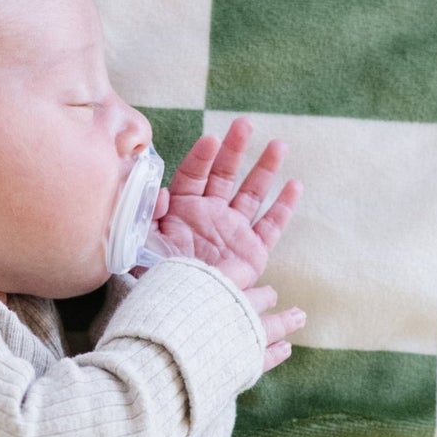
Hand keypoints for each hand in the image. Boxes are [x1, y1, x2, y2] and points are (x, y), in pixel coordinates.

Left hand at [146, 117, 304, 370]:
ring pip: (251, 192)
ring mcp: (231, 231)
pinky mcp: (251, 251)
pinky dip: (284, 206)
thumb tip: (159, 191)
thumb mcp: (142, 244)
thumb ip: (148, 215)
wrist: (178, 311)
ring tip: (277, 145)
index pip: (193, 175)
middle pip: (224, 174)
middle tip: (244, 125)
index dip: (201, 158)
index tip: (211, 141)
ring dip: (264, 168)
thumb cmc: (156, 278)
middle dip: (234, 149)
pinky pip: (271, 225)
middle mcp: (207, 215)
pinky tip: (294, 185)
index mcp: (179, 211)